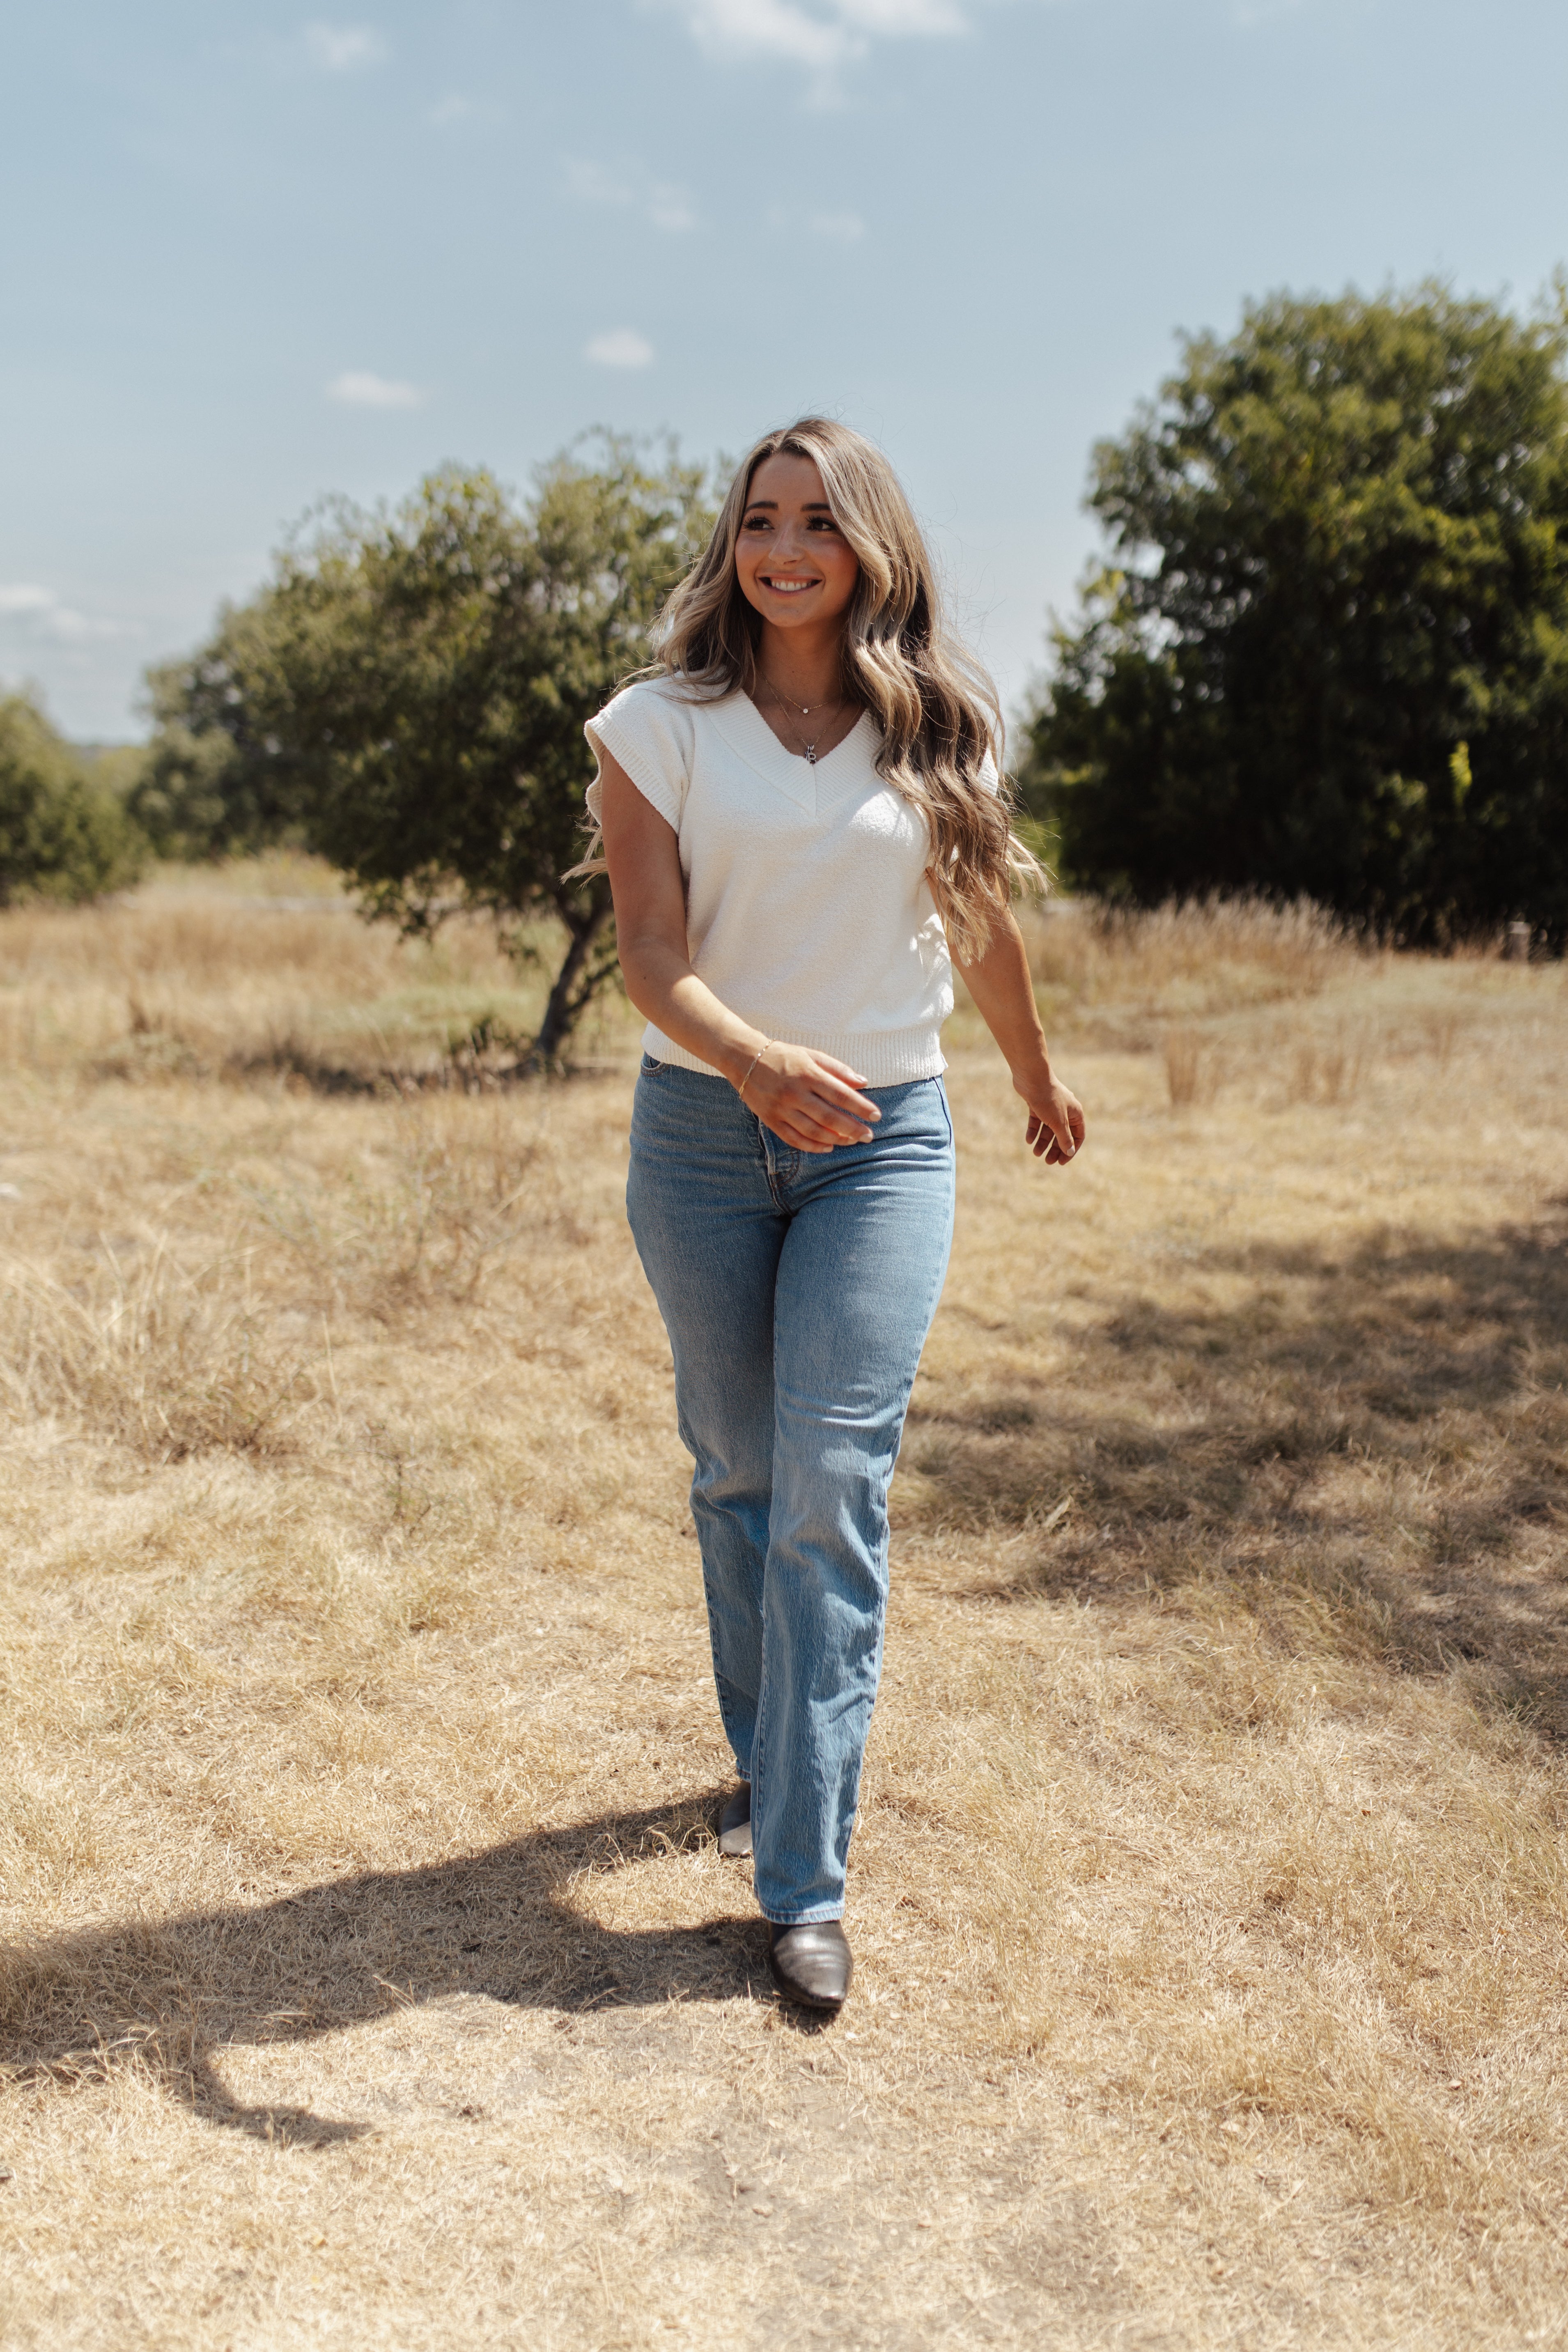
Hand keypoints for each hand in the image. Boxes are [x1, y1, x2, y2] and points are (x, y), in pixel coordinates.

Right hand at [739, 1044, 880, 1152]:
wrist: (744, 1058)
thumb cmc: (783, 1056)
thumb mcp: (811, 1055)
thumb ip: (838, 1069)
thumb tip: (863, 1082)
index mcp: (807, 1074)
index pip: (841, 1094)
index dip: (860, 1107)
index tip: (876, 1116)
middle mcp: (794, 1093)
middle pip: (829, 1117)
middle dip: (852, 1128)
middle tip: (868, 1136)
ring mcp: (781, 1108)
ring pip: (813, 1131)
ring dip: (836, 1139)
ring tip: (851, 1140)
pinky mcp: (770, 1119)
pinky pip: (794, 1138)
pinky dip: (813, 1146)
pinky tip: (828, 1146)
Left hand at [1016, 1067, 1084, 1164]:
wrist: (1031, 1077)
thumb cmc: (1048, 1099)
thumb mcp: (1058, 1122)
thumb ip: (1064, 1138)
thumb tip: (1070, 1152)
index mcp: (1075, 1113)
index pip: (1077, 1136)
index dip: (1071, 1150)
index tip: (1061, 1162)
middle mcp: (1065, 1110)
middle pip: (1062, 1134)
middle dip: (1055, 1148)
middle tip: (1048, 1162)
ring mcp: (1051, 1107)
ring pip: (1048, 1129)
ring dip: (1043, 1142)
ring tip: (1036, 1153)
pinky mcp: (1038, 1104)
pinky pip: (1037, 1121)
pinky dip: (1034, 1131)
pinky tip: (1029, 1140)